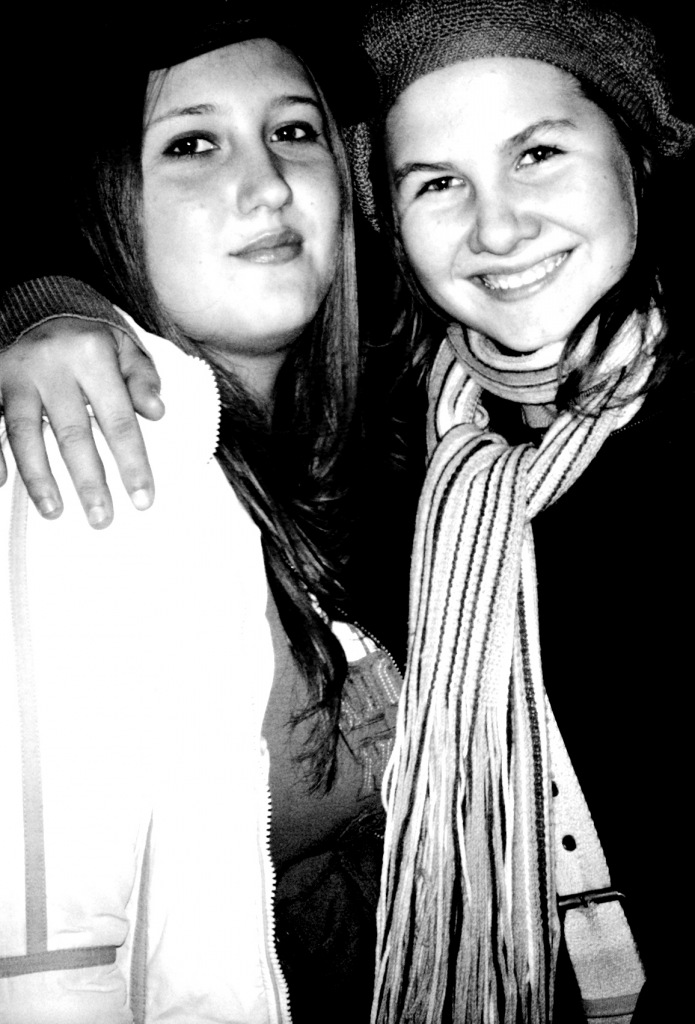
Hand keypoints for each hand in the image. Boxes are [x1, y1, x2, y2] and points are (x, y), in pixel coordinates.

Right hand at [0, 317, 163, 527]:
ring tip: (54, 511)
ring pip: (26, 434)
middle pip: (73, 435)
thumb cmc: (88, 330)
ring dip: (40, 478)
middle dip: (89, 482)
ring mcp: (18, 375)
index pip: (118, 420)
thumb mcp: (124, 344)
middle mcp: (53, 366)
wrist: (36, 296)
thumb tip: (156, 412)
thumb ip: (141, 378)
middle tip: (102, 519)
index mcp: (92, 355)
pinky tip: (1, 480)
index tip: (143, 498)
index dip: (132, 463)